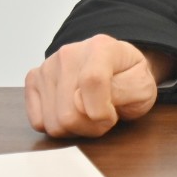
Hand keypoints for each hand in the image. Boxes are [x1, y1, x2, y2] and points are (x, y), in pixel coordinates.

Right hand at [23, 35, 168, 136]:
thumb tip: (86, 103)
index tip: (112, 115)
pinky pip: (38, 122)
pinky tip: (72, 112)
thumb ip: (125, 91)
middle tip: (104, 116)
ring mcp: (47, 66)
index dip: (102, 111)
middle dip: (91, 126)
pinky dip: (58, 126)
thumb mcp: (144, 86)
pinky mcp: (33, 80)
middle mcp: (69, 53)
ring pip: (53, 123)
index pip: (92, 82)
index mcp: (101, 47)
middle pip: (69, 113)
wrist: (115, 68)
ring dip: (75, 129)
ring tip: (89, 114)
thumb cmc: (129, 78)